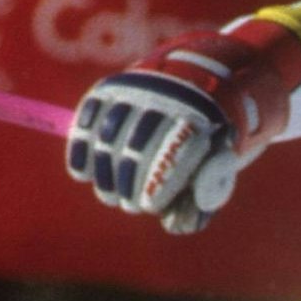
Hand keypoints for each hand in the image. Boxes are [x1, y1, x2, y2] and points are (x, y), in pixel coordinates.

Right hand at [68, 61, 244, 231]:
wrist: (195, 79)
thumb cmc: (205, 134)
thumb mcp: (220, 157)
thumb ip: (204, 191)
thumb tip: (171, 222)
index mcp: (198, 116)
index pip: (175, 151)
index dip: (159, 182)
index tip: (149, 206)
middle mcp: (164, 98)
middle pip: (137, 145)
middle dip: (129, 182)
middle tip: (129, 205)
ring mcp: (134, 91)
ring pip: (108, 134)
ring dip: (104, 172)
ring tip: (109, 195)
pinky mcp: (108, 89)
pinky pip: (87, 118)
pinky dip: (80, 148)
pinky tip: (82, 173)